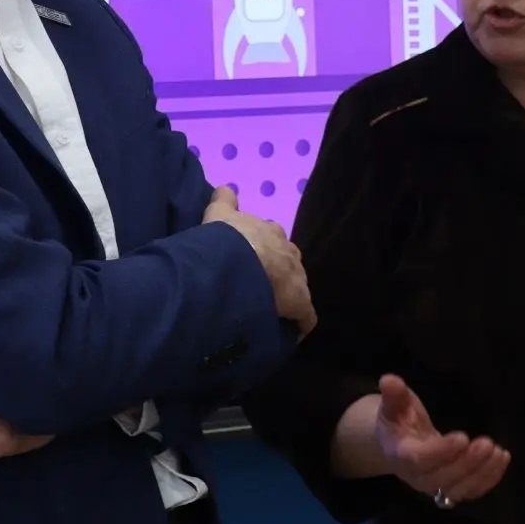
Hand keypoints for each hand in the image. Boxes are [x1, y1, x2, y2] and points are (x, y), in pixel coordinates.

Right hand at [205, 188, 315, 335]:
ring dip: (286, 298)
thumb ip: (223, 201)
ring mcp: (298, 278)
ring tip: (270, 312)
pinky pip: (305, 317)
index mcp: (271, 232)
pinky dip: (298, 326)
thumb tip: (225, 188)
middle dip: (279, 273)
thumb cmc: (227, 239)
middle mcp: (290, 252)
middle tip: (261, 287)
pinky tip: (287, 336)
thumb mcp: (219, 214)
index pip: (274, 239)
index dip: (265, 250)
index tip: (255, 260)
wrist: (239, 261)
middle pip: (289, 262)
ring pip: (297, 288)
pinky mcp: (302, 304)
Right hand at [374, 374, 509, 506]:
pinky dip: (489, 479)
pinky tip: (502, 459)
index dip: (441, 451)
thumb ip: (393, 394)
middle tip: (486, 443)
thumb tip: (389, 380)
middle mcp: (417, 477)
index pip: (420, 460)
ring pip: (459, 489)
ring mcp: (436, 486)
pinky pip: (471, 490)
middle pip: (442, 478)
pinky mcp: (452, 488)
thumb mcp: (393, 405)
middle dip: (467, 463)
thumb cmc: (398, 421)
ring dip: (482, 473)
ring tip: (498, 452)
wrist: (398, 444)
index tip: (463, 437)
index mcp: (401, 455)